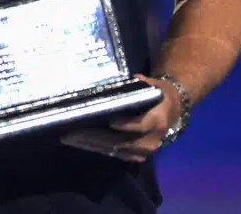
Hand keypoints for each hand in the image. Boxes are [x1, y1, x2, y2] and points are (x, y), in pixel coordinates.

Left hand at [59, 74, 181, 162]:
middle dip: (95, 137)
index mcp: (157, 120)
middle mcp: (151, 140)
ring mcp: (143, 151)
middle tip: (73, 132)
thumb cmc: (157, 95)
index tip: (110, 121)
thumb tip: (117, 82)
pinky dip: (96, 148)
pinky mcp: (135, 158)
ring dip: (91, 144)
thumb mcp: (152, 86)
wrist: (170, 112)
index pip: (141, 125)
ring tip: (70, 137)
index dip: (126, 125)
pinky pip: (113, 155)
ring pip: (113, 150)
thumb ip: (137, 84)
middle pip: (121, 142)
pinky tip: (80, 142)